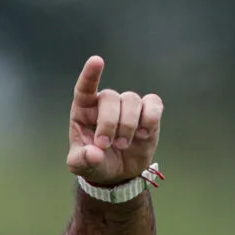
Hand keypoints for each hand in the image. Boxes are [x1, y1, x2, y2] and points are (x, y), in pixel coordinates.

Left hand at [67, 56, 162, 185]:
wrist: (118, 173)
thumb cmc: (95, 163)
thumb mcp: (81, 166)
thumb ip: (82, 160)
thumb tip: (94, 153)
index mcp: (84, 111)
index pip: (85, 89)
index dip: (90, 75)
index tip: (96, 61)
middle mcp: (105, 104)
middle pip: (110, 97)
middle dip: (109, 123)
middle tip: (105, 144)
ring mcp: (127, 106)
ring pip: (131, 100)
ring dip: (128, 125)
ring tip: (123, 145)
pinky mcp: (147, 112)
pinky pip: (153, 104)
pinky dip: (150, 118)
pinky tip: (144, 134)